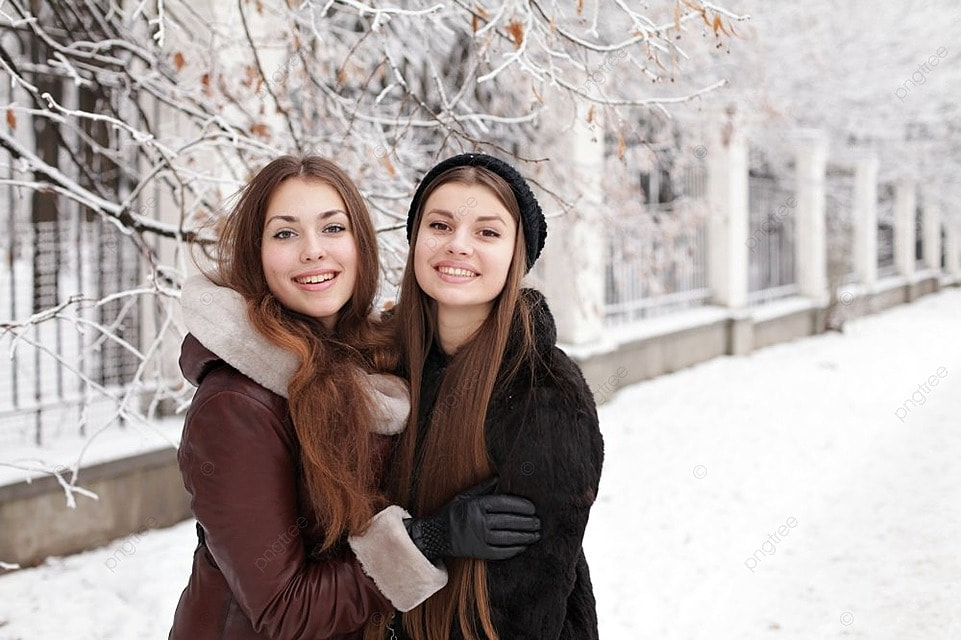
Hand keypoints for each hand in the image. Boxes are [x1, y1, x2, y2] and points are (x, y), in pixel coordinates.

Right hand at [405, 478, 540, 561]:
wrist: (435, 536)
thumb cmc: (451, 513)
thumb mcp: (463, 496)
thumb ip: (483, 488)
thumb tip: (500, 477)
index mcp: (476, 505)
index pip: (505, 504)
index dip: (521, 505)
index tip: (533, 508)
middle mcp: (479, 522)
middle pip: (510, 521)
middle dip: (527, 522)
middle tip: (539, 522)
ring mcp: (479, 538)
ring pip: (509, 537)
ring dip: (525, 536)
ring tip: (536, 534)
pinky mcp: (479, 552)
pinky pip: (502, 552)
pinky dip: (515, 549)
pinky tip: (524, 546)